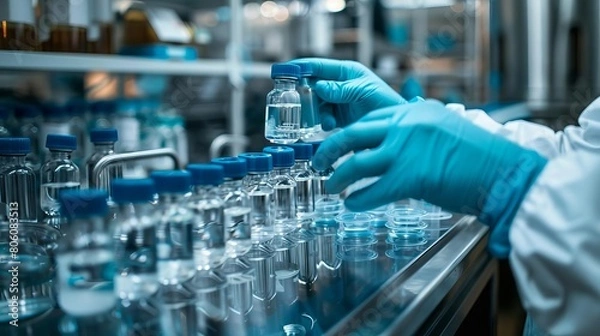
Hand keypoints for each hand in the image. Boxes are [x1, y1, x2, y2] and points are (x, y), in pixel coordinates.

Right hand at [292, 58, 406, 129]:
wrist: (394, 128)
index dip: (300, 67)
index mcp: (346, 72)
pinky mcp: (338, 116)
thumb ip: (340, 89)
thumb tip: (319, 86)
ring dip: (315, 112)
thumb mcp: (363, 92)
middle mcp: (339, 84)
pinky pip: (321, 116)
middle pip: (312, 86)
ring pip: (314, 103)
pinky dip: (322, 122)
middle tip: (303, 105)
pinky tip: (329, 126)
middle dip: (306, 96)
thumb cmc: (386, 104)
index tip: (285, 71)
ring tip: (326, 121)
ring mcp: (338, 100)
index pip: (318, 66)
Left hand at [313, 101, 547, 255]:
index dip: (349, 134)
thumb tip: (397, 143)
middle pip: (352, 135)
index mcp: (415, 111)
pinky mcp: (409, 178)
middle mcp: (406, 125)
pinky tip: (352, 204)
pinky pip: (371, 190)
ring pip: (355, 163)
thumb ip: (418, 131)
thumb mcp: (446, 129)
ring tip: (329, 187)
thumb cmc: (482, 156)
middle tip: (318, 161)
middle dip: (329, 149)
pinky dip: (358, 199)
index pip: (370, 119)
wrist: (506, 172)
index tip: (338, 143)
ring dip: (337, 177)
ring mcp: (405, 151)